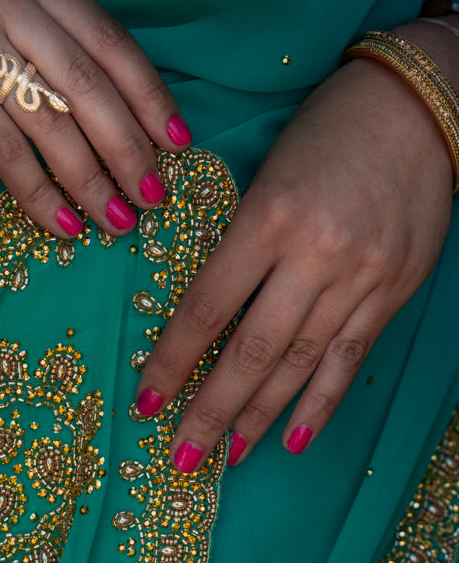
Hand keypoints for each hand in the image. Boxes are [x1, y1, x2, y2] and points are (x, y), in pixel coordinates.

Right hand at [0, 0, 189, 237]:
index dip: (149, 96)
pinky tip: (61, 226)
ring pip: (52, 121)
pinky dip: (39, 195)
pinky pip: (8, 150)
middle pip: (87, 82)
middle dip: (128, 149)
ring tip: (116, 221)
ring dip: (91, 182)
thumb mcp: (3, 55)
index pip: (107, 39)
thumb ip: (59, 72)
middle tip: (151, 197)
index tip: (179, 145)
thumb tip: (141, 137)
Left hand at [134, 47, 453, 470]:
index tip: (145, 402)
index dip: (172, 362)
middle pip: (251, 351)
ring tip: (227, 455)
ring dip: (259, 417)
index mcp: (268, 218)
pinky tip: (292, 438)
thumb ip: (239, 247)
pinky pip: (349, 360)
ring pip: (299, 364)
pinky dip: (320, 404)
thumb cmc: (325, 133)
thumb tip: (204, 321)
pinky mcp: (392, 292)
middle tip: (181, 455)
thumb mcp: (266, 176)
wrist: (418, 107)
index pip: (207, 309)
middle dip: (211, 410)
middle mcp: (314, 255)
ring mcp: (359, 278)